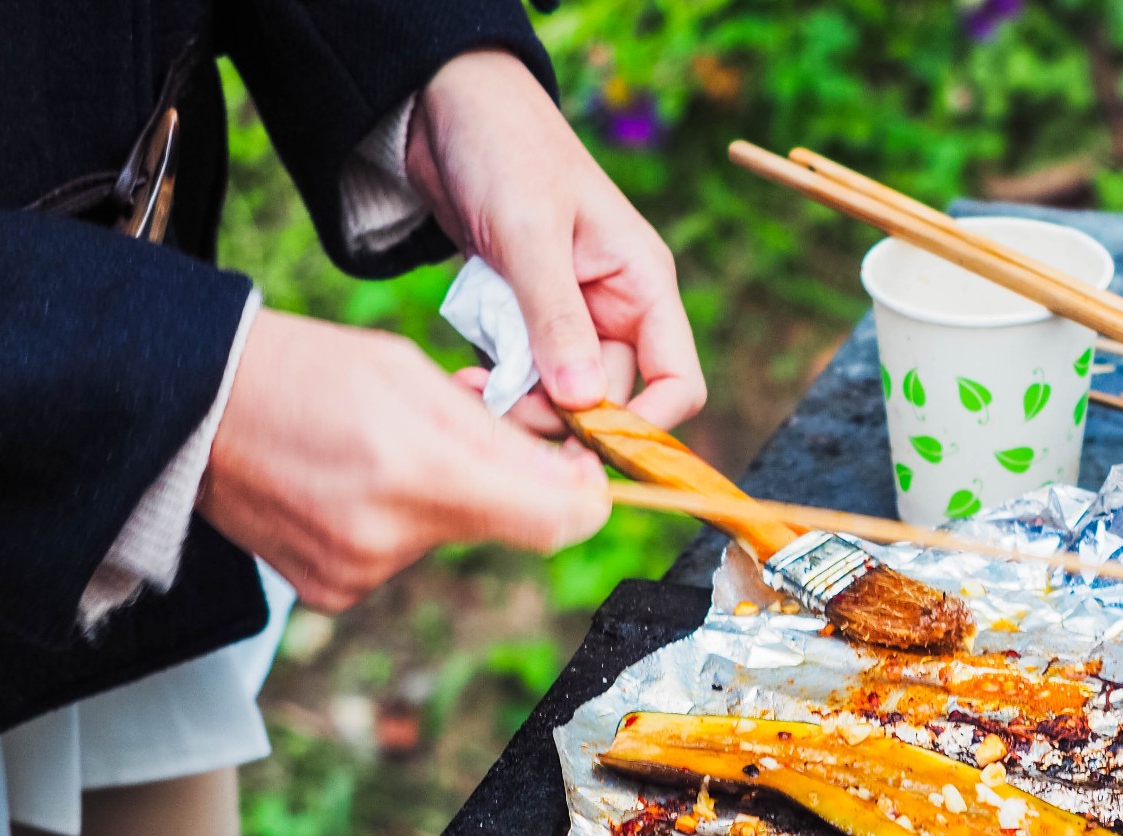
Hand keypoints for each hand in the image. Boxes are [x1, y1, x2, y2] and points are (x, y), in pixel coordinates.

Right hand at [202, 309, 610, 612]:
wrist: (187, 406)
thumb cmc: (302, 371)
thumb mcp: (411, 375)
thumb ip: (498, 434)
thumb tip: (572, 479)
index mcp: (419, 469)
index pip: (556, 520)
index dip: (585, 495)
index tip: (577, 466)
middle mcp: (391, 537)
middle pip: (504, 526)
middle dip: (504, 481)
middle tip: (462, 432)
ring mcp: (359, 574)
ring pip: (451, 537)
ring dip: (444, 497)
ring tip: (386, 450)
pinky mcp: (334, 592)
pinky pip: (401, 557)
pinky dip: (395, 521)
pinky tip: (351, 484)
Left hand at [406, 49, 705, 434]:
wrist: (445, 108)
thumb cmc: (504, 149)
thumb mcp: (530, 234)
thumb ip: (557, 321)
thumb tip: (585, 404)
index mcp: (643, 286)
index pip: (677, 383)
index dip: (644, 425)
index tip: (585, 440)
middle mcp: (618, 310)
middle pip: (610, 401)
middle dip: (559, 417)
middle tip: (498, 408)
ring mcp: (573, 319)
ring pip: (563, 397)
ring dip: (520, 407)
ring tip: (470, 389)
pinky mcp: (530, 321)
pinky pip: (526, 378)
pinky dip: (498, 387)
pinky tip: (465, 377)